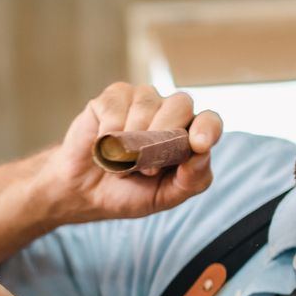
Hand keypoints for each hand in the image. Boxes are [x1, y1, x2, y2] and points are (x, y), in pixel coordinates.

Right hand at [39, 83, 221, 225]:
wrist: (85, 193)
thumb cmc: (130, 192)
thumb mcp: (165, 197)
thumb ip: (192, 180)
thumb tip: (202, 154)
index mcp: (187, 135)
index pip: (209, 121)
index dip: (207, 128)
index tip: (199, 144)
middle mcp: (168, 112)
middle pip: (181, 104)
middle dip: (163, 135)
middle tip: (146, 169)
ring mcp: (140, 100)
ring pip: (147, 103)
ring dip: (132, 140)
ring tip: (120, 163)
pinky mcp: (112, 98)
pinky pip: (116, 105)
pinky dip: (109, 132)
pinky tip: (103, 147)